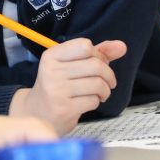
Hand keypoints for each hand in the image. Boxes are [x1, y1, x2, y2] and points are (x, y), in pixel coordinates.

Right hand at [10, 38, 126, 133]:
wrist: (38, 114)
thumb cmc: (59, 86)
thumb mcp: (73, 65)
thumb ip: (98, 53)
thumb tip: (122, 46)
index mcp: (52, 55)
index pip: (85, 45)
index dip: (97, 55)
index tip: (95, 64)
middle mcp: (51, 70)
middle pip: (95, 65)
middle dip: (108, 75)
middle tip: (107, 83)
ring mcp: (56, 90)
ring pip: (97, 84)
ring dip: (105, 90)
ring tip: (100, 94)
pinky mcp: (63, 108)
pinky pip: (93, 101)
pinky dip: (96, 102)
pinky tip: (88, 103)